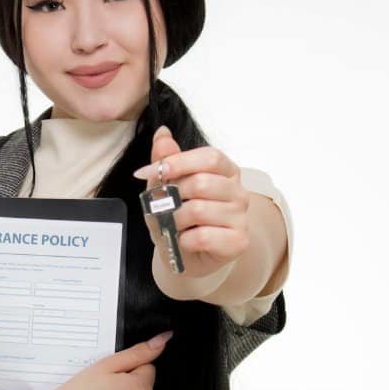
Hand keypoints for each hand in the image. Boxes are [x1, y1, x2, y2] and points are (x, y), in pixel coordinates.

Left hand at [134, 125, 250, 279]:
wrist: (183, 255)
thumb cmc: (178, 218)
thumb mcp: (164, 188)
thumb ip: (166, 160)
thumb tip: (162, 133)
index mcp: (225, 171)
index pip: (210, 157)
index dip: (178, 162)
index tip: (147, 173)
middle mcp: (238, 191)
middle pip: (202, 183)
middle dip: (172, 196)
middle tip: (163, 208)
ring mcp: (241, 217)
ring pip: (199, 210)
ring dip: (175, 220)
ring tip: (174, 226)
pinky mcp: (238, 242)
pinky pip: (203, 236)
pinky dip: (184, 240)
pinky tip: (185, 241)